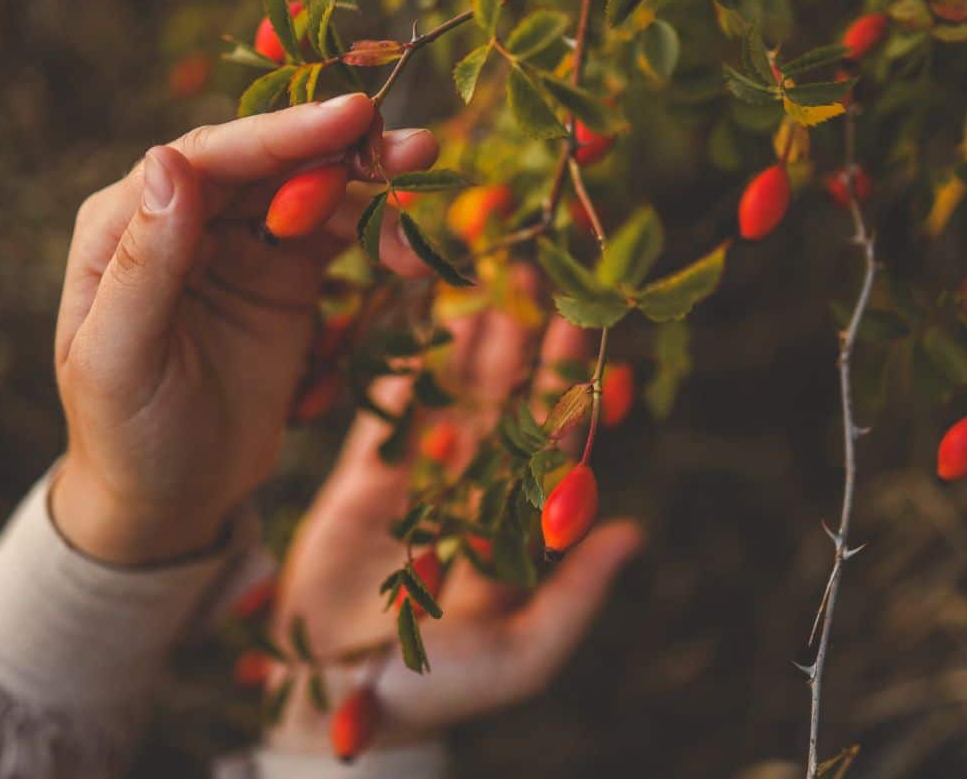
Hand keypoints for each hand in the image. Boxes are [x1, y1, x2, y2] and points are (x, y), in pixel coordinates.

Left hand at [52, 94, 437, 563]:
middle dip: (343, 151)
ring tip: (423, 204)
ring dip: (370, 192)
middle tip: (418, 147)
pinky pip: (336, 240)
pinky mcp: (284, 280)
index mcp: (125, 225)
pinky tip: (410, 254)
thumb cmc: (127, 435)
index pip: (209, 160)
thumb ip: (145, 263)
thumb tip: (170, 161)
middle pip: (270, 164)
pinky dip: (375, 238)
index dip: (281, 135)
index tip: (351, 119)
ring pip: (311, 195)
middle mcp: (186, 221)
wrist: (170, 500)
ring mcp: (240, 248)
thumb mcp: (120, 358)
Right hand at [268, 271, 644, 752]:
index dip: (567, 380)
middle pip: (505, 400)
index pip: (550, 439)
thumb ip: (574, 598)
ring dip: (468, 336)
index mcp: (518, 523)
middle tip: (534, 267)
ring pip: (450, 392)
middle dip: (521, 336)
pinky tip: (416, 309)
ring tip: (482, 271)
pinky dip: (401, 361)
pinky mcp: (364, 477)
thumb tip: (632, 533)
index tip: (584, 320)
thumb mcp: (519, 655)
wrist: (334, 698)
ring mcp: (419, 479)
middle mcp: (475, 489)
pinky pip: (387, 411)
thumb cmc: (437, 691)